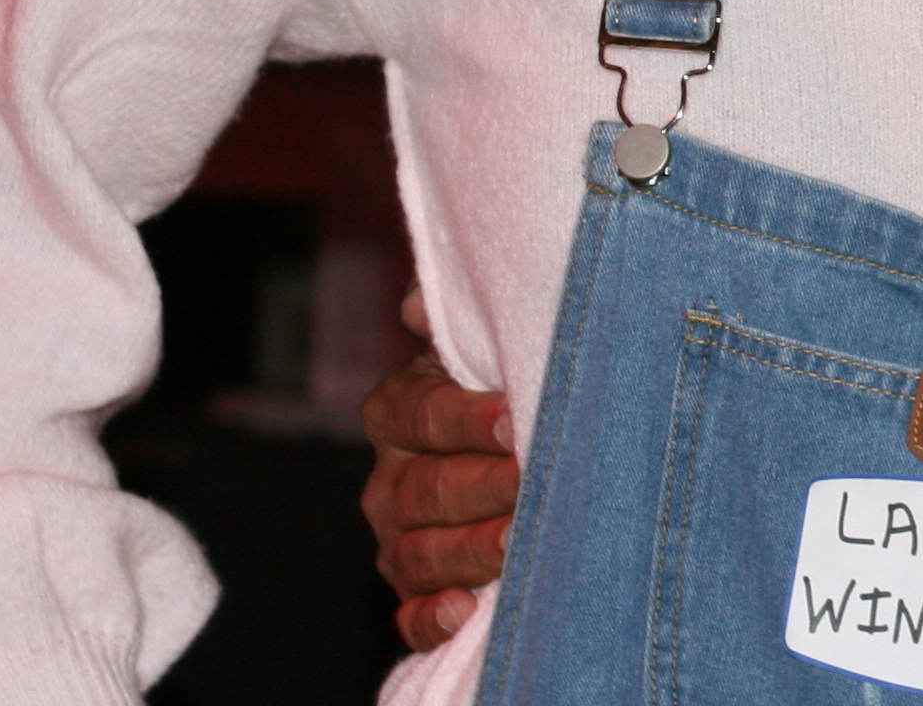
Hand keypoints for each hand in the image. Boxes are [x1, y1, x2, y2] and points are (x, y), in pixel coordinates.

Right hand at [360, 289, 519, 649]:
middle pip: (426, 488)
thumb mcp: (481, 340)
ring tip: (520, 542)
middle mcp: (389, 478)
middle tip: (533, 484)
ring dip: (469, 552)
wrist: (508, 444)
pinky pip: (408, 616)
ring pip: (419, 553)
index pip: (423, 414)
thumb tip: (418, 303)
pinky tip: (465, 614)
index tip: (515, 418)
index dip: (467, 419)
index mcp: (399, 409)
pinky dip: (431, 619)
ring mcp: (397, 538)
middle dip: (483, 488)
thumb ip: (453, 318)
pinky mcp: (414, 590)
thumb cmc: (502, 381)